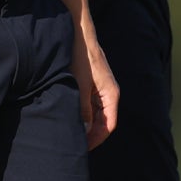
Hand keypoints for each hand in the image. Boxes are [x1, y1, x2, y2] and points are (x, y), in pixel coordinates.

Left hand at [73, 31, 119, 148]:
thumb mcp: (79, 85)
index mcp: (111, 94)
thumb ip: (83, 109)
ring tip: (70, 133)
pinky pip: (89, 104)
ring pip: (95, 114)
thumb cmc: (80, 57)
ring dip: (85, 124)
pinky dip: (81, 113)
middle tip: (73, 144)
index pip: (109, 125)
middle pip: (103, 121)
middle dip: (90, 134)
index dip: (96, 139)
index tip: (82, 148)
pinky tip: (69, 117)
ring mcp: (100, 88)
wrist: (78, 32)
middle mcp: (109, 93)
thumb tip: (84, 130)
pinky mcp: (91, 83)